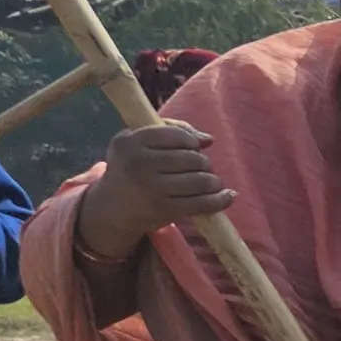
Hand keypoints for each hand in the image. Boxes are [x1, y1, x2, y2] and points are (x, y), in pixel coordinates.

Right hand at [76, 118, 231, 263]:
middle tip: (197, 169)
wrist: (112, 208)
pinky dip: (221, 199)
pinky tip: (228, 195)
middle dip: (202, 163)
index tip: (190, 148)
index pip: (178, 135)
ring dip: (212, 181)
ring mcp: (151, 188)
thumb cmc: (131, 169)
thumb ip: (173, 130)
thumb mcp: (138, 143)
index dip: (191, 141)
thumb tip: (208, 140)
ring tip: (208, 182)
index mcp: (129, 142)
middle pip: (193, 158)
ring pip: (202, 179)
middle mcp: (138, 164)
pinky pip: (204, 203)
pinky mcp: (164, 209)